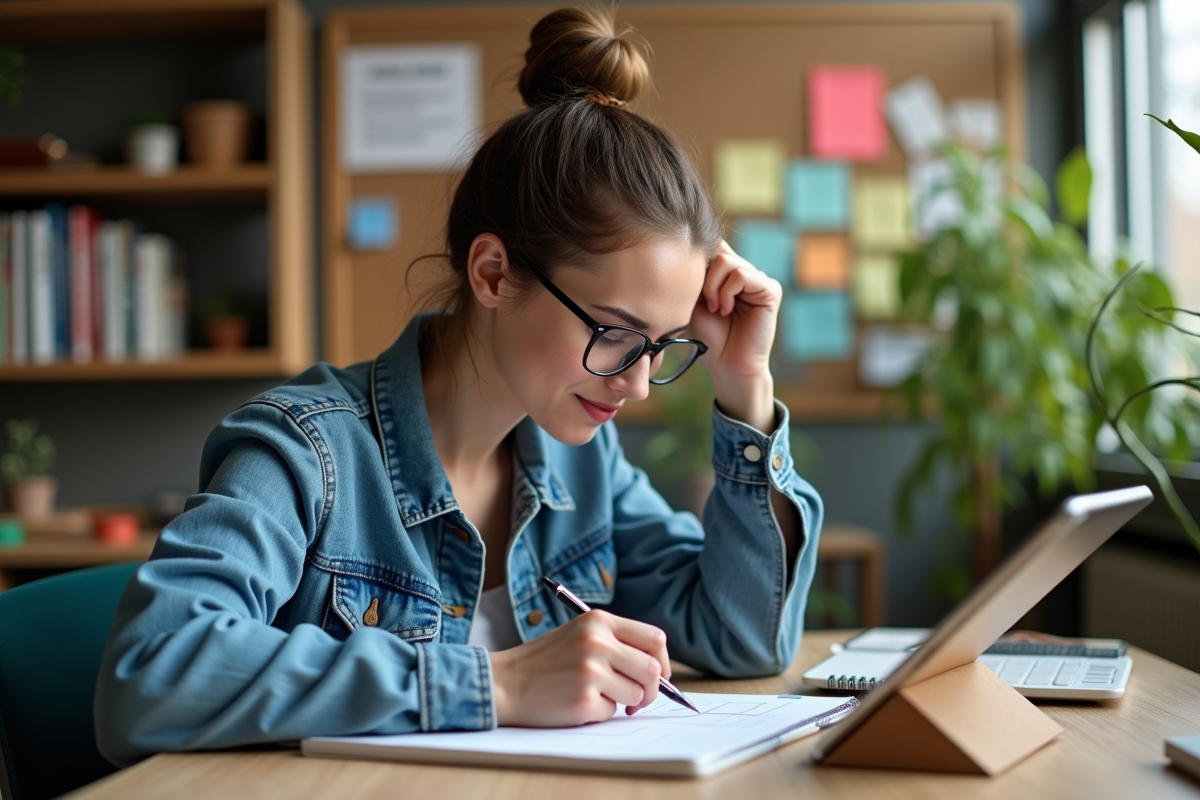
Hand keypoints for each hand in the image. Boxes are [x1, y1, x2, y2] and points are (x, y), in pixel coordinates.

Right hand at [489, 610, 670, 726]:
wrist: (504, 682)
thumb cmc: (545, 662)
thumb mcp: (579, 635)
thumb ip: (616, 643)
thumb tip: (658, 671)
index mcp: (598, 621)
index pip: (655, 638)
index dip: (663, 661)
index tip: (658, 675)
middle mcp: (597, 642)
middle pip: (653, 670)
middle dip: (651, 690)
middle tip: (637, 699)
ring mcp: (590, 671)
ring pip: (636, 694)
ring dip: (622, 702)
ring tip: (594, 695)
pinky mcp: (583, 700)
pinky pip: (611, 712)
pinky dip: (598, 712)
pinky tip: (575, 702)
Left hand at [688, 240, 781, 430]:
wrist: (726, 363)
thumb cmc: (709, 335)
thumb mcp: (694, 298)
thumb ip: (697, 273)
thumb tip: (692, 245)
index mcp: (729, 273)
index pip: (714, 246)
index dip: (699, 257)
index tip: (689, 281)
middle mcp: (746, 272)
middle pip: (718, 252)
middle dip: (704, 278)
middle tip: (706, 304)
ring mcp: (760, 279)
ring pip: (728, 262)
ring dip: (714, 287)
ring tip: (717, 308)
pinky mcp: (770, 289)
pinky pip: (743, 275)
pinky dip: (728, 292)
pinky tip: (727, 310)